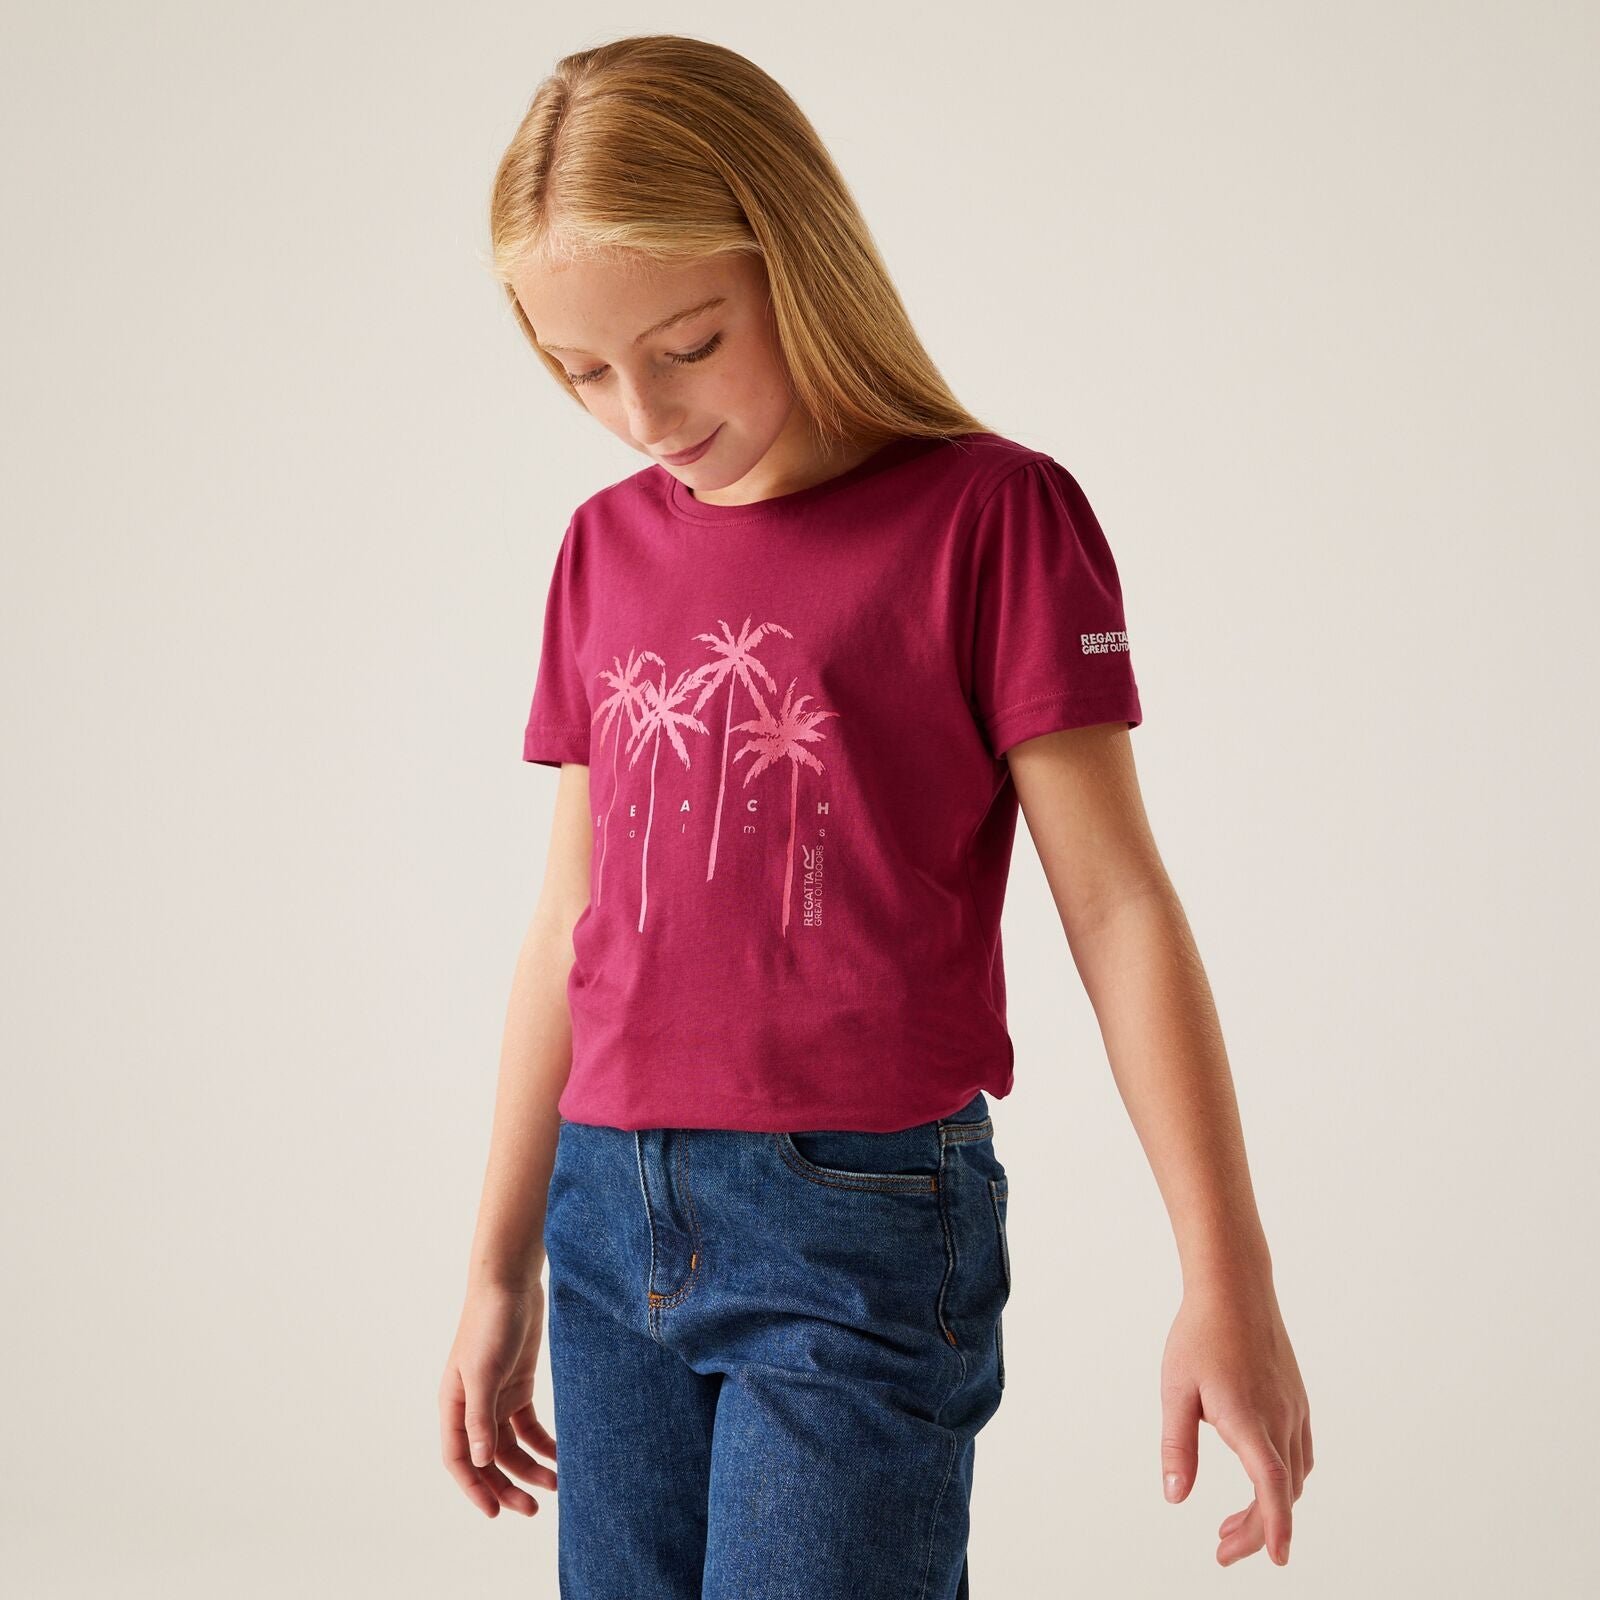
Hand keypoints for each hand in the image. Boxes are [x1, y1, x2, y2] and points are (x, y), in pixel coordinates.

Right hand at [439, 1279, 558, 1518]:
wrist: (510, 1283)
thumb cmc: (490, 1323)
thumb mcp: (485, 1371)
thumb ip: (481, 1417)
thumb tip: (480, 1461)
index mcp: (454, 1406)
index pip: (458, 1459)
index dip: (474, 1488)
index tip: (495, 1513)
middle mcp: (473, 1407)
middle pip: (488, 1459)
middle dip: (507, 1486)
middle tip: (532, 1509)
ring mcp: (497, 1397)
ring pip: (511, 1447)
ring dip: (530, 1468)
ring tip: (556, 1485)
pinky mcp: (519, 1385)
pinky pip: (529, 1426)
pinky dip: (543, 1444)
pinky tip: (560, 1457)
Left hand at [1159, 1274, 1311, 1565]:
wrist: (1235, 1287)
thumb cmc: (1199, 1334)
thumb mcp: (1176, 1390)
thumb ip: (1177, 1447)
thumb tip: (1175, 1496)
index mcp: (1248, 1417)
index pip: (1271, 1484)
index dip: (1275, 1525)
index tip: (1276, 1558)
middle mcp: (1280, 1417)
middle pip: (1281, 1490)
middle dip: (1257, 1529)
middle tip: (1223, 1550)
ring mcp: (1294, 1408)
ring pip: (1293, 1475)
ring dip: (1269, 1506)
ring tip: (1230, 1526)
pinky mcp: (1296, 1399)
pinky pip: (1300, 1452)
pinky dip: (1284, 1479)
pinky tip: (1261, 1481)